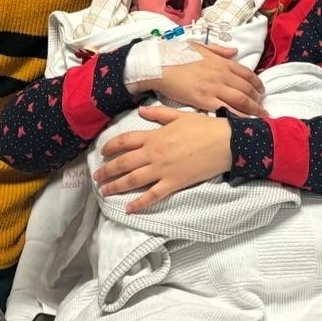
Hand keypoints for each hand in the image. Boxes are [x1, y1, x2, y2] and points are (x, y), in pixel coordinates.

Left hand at [94, 105, 232, 212]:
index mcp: (154, 136)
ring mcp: (163, 170)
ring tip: (104, 192)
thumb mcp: (180, 116)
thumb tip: (141, 111)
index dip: (110, 147)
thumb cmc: (205, 127)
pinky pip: (152, 195)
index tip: (102, 153)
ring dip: (116, 187)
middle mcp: (154, 153)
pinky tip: (128, 209)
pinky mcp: (174, 183)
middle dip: (107, 171)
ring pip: (133, 180)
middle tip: (96, 178)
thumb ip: (159, 115)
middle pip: (123, 163)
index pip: (125, 141)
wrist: (225, 142)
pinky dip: (139, 203)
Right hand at [135, 43, 265, 116]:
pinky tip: (243, 123)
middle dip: (258, 100)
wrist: (159, 65)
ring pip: (241, 100)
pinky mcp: (204, 100)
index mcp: (221, 62)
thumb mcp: (200, 47)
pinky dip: (237, 116)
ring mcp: (214, 88)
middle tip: (262, 108)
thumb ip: (219, 50)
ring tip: (259, 117)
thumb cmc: (176, 55)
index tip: (261, 91)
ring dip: (253, 109)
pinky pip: (226, 109)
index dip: (257, 84)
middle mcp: (222, 75)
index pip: (247, 73)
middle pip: (247, 89)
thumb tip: (235, 51)